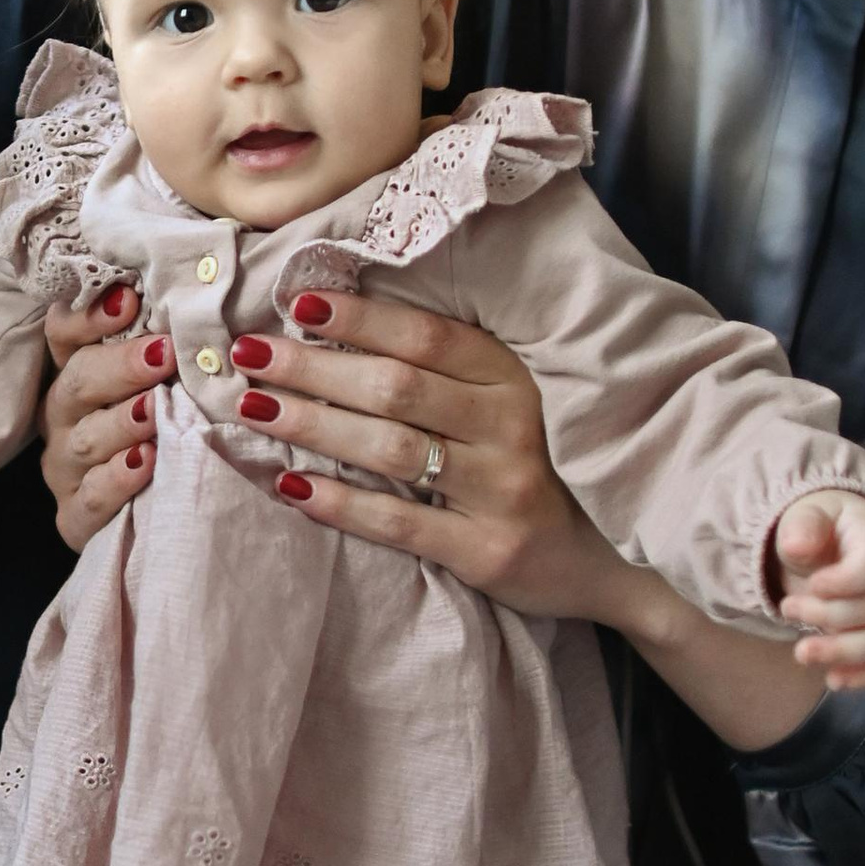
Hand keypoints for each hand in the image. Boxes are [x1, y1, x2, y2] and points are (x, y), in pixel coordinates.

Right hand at [35, 287, 168, 547]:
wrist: (153, 512)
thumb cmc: (164, 428)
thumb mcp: (164, 384)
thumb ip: (165, 346)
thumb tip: (197, 300)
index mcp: (76, 373)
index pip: (64, 334)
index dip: (89, 316)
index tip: (128, 300)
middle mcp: (62, 416)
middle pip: (77, 382)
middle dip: (121, 367)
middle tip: (163, 354)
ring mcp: (66, 468)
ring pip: (85, 440)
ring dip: (122, 422)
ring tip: (155, 410)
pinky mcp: (75, 516)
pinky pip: (91, 498)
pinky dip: (117, 480)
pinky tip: (145, 463)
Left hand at [211, 290, 613, 614]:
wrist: (615, 562)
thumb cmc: (539, 469)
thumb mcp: (510, 406)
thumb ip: (447, 373)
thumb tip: (338, 328)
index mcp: (514, 378)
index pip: (425, 337)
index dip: (358, 316)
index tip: (295, 302)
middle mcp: (511, 427)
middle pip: (396, 387)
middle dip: (314, 366)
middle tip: (250, 353)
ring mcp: (501, 491)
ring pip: (390, 448)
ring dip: (314, 425)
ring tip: (254, 407)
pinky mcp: (487, 551)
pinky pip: (399, 523)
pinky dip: (340, 503)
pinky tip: (291, 485)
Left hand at [768, 491, 864, 690]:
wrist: (832, 539)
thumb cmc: (821, 525)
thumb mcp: (807, 513)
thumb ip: (803, 525)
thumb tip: (796, 546)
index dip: (845, 582)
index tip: (813, 584)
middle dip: (825, 616)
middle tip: (787, 608)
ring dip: (840, 653)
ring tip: (801, 653)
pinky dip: (862, 676)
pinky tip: (834, 681)